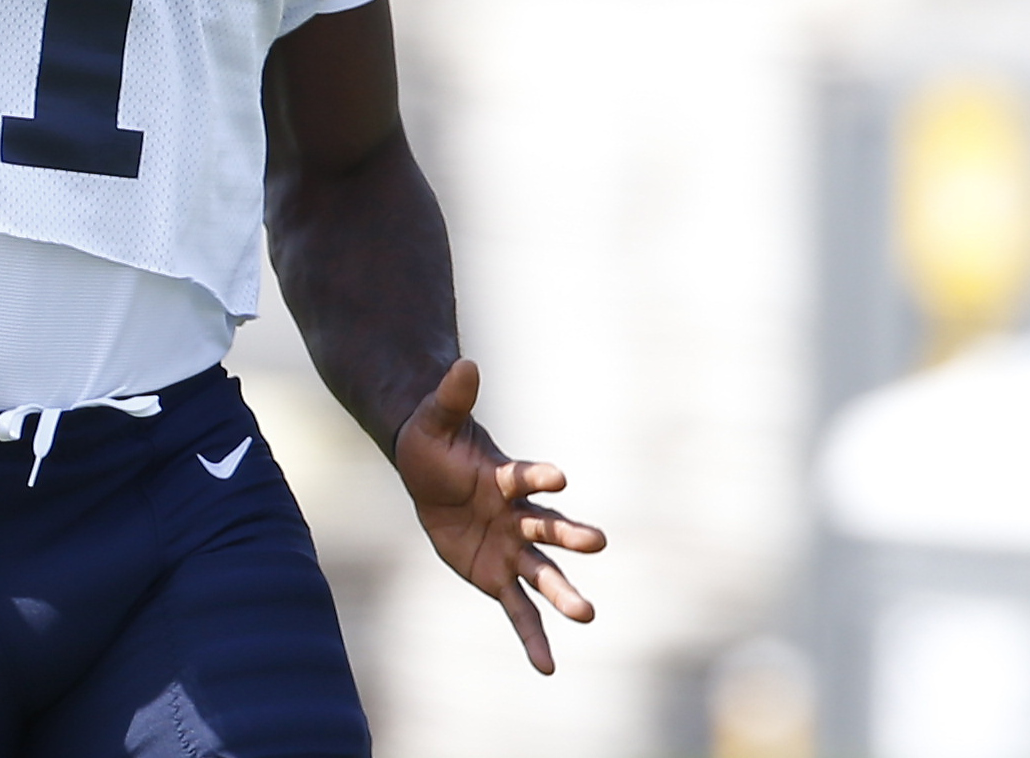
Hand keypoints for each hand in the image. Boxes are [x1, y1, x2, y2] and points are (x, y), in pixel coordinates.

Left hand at [393, 358, 605, 673]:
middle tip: (598, 542)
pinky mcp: (497, 576)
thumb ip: (453, 396)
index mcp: (505, 476)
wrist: (431, 472)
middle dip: (570, 534)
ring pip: (542, 574)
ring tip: (587, 614)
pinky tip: (548, 667)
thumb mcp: (434, 419)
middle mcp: (518, 515)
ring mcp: (511, 548)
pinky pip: (518, 610)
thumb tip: (463, 363)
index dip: (538, 476)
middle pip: (547, 527)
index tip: (559, 477)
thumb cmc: (435, 441)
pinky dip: (533, 637)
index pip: (524, 476)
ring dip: (563, 593)